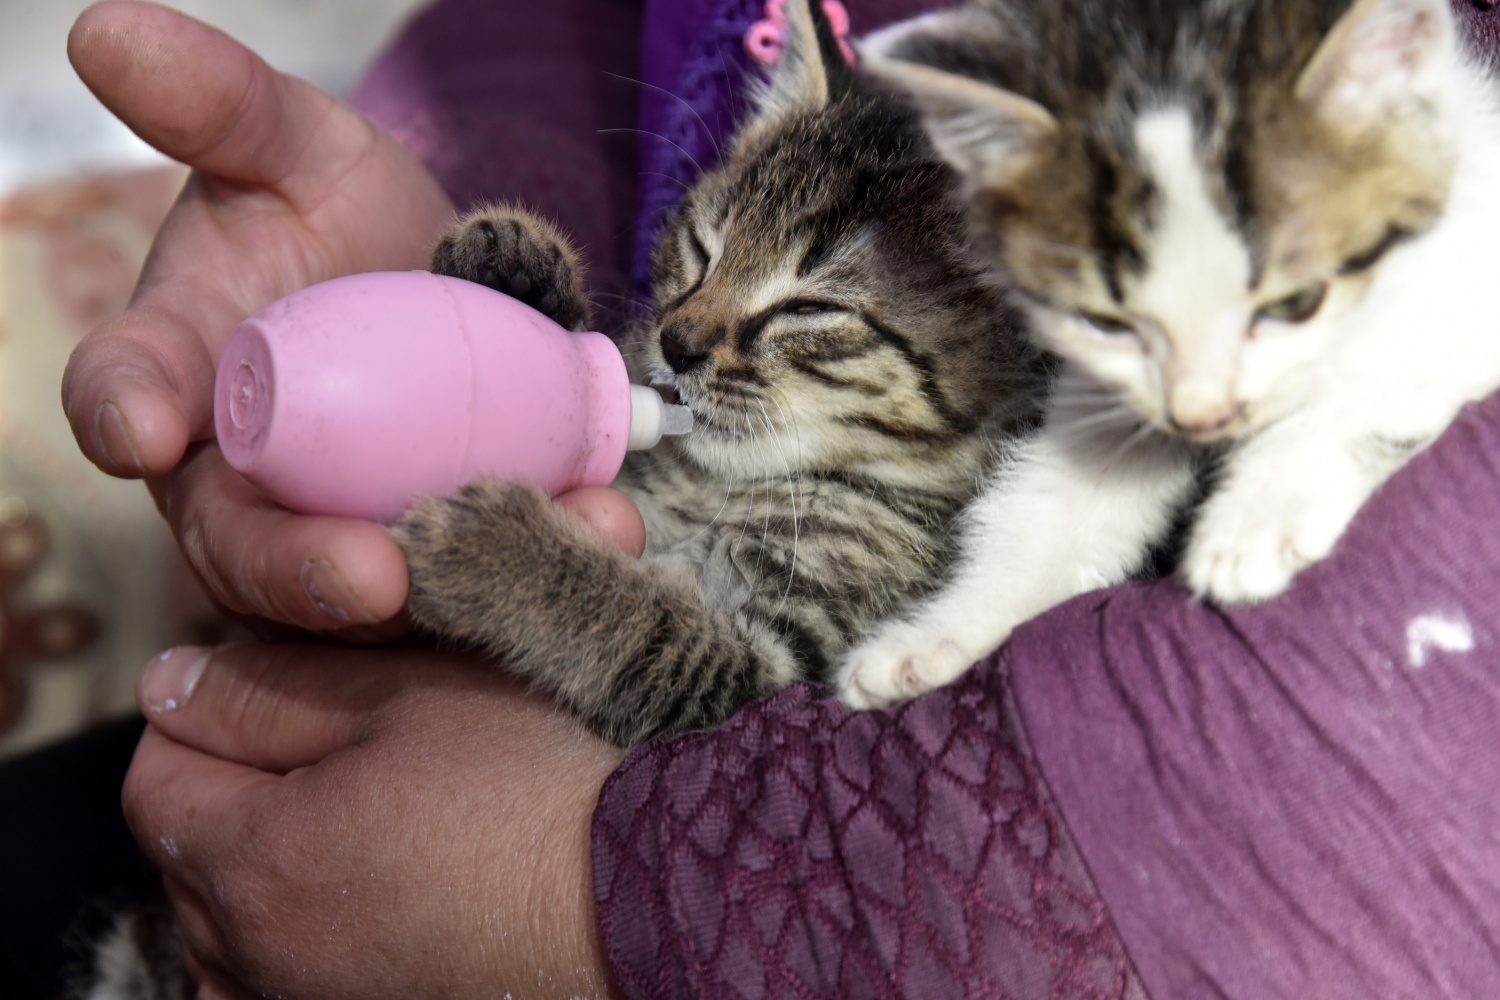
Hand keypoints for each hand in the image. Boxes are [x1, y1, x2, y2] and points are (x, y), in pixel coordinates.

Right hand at [62, 2, 643, 634]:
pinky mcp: (437, 549)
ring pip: (364, 590)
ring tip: (518, 549)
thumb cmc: (336, 215)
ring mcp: (337, 525)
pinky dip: (539, 554)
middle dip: (298, 569)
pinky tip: (600, 523)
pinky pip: (476, 572)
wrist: (441, 276)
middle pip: (242, 544)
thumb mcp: (293, 148)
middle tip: (370, 574)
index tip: (142, 429)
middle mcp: (243, 474)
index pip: (123, 394)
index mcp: (180, 375)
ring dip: (439, 585)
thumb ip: (220, 106)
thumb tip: (106, 30)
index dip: (123, 413)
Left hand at [125, 643, 625, 998]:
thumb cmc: (532, 786)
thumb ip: (270, 690)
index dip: (204, 717)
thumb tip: (167, 684)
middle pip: (187, 859)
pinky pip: (277, 988)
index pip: (153, 778)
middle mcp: (258, 957)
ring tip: (346, 827)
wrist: (646, 900)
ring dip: (256, 876)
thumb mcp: (404, 697)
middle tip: (331, 746)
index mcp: (254, 858)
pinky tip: (364, 905)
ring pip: (225, 938)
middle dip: (230, 794)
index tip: (278, 691)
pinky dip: (291, 945)